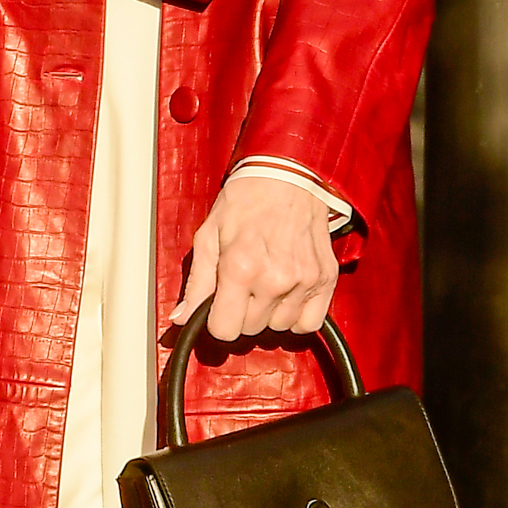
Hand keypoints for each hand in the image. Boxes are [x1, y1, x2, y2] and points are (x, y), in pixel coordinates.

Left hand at [176, 174, 338, 343]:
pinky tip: (287, 296)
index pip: (224, 330)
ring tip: (266, 284)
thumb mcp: (208, 236)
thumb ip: (196, 283)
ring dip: (269, 313)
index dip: (217, 321)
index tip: (219, 308)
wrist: (286, 177)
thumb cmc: (246, 202)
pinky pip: (309, 323)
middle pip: (251, 330)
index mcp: (240, 268)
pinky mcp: (325, 280)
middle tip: (244, 286)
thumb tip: (181, 318)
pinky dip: (297, 316)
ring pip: (279, 328)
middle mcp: (274, 279)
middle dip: (242, 313)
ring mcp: (303, 281)